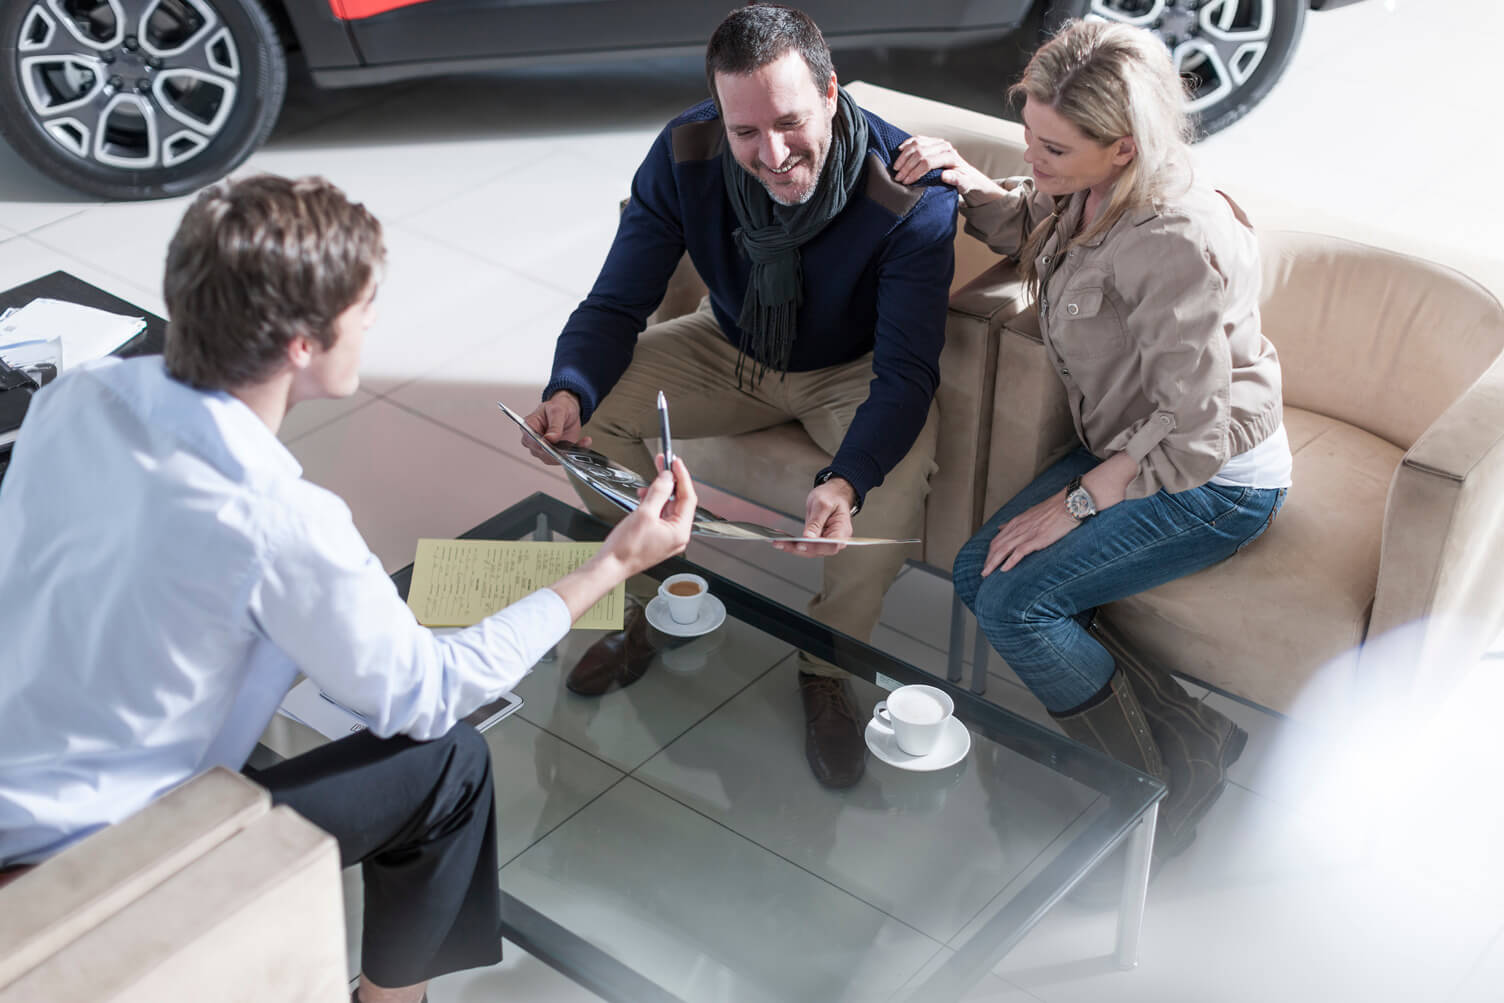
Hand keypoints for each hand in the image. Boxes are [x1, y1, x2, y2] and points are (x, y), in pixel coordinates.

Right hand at [522, 391, 587, 464]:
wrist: (568, 411)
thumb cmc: (558, 407)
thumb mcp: (558, 411)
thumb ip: (554, 425)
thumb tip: (549, 438)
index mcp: (529, 426)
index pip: (530, 439)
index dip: (540, 444)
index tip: (551, 444)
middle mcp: (533, 440)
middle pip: (540, 452)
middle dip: (556, 451)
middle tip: (569, 447)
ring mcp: (543, 449)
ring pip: (553, 458)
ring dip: (568, 453)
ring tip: (583, 442)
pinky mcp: (555, 454)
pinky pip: (564, 458)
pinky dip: (576, 453)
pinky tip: (585, 443)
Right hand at [598, 455, 696, 575]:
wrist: (610, 566)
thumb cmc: (626, 549)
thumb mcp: (644, 513)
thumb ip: (658, 492)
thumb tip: (668, 478)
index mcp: (680, 532)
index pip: (688, 498)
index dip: (682, 477)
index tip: (675, 462)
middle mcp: (678, 536)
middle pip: (679, 502)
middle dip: (670, 482)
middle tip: (663, 464)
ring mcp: (668, 538)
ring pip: (669, 508)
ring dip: (660, 493)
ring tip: (649, 483)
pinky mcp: (657, 538)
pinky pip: (660, 516)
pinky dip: (654, 504)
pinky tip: (645, 497)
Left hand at [774, 477, 854, 557]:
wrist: (832, 494)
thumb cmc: (832, 497)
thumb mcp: (822, 505)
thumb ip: (816, 522)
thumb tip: (809, 537)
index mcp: (842, 531)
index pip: (831, 545)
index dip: (816, 547)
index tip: (801, 544)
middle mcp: (835, 539)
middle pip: (818, 551)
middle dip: (798, 549)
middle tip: (782, 543)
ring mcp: (825, 541)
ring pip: (809, 550)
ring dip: (793, 547)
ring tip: (779, 542)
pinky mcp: (817, 540)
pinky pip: (805, 545)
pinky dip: (793, 543)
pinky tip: (783, 540)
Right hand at [892, 136, 1002, 202]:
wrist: (965, 173)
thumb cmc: (964, 181)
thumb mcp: (963, 184)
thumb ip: (956, 180)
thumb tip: (945, 175)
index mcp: (951, 156)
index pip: (927, 162)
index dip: (915, 172)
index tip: (906, 182)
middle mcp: (944, 146)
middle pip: (920, 153)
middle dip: (907, 166)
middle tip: (898, 178)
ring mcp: (937, 142)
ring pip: (916, 144)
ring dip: (904, 156)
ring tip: (896, 168)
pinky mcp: (932, 141)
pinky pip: (916, 139)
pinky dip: (906, 144)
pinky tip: (899, 151)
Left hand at [982, 491, 1079, 575]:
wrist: (1067, 504)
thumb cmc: (1052, 510)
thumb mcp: (1028, 514)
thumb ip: (1013, 523)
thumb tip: (1001, 528)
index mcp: (1016, 522)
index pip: (996, 540)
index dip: (989, 553)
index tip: (986, 563)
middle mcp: (1018, 528)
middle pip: (996, 546)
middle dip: (988, 561)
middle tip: (983, 573)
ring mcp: (1026, 533)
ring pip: (1003, 550)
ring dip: (993, 563)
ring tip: (987, 574)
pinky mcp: (1037, 539)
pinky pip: (1019, 552)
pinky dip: (1010, 561)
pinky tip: (1004, 570)